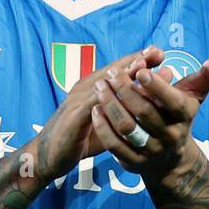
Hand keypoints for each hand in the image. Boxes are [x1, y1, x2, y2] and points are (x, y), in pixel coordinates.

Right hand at [29, 46, 167, 182]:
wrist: (48, 156)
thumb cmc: (81, 138)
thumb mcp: (108, 122)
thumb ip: (127, 110)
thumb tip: (154, 100)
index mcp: (95, 89)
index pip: (119, 70)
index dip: (138, 60)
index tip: (160, 53)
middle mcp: (86, 90)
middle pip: (113, 71)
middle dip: (135, 60)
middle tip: (156, 52)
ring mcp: (78, 101)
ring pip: (103, 84)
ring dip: (123, 73)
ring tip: (142, 65)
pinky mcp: (74, 117)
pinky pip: (91, 105)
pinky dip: (105, 96)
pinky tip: (120, 91)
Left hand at [90, 51, 208, 182]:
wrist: (170, 160)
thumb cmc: (177, 117)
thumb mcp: (193, 97)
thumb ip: (207, 75)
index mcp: (183, 117)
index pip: (172, 101)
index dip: (156, 86)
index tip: (139, 69)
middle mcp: (169, 136)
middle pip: (144, 113)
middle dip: (125, 91)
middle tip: (110, 73)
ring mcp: (150, 151)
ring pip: (127, 128)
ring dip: (110, 106)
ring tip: (100, 86)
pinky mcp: (133, 163)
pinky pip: (114, 145)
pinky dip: (103, 127)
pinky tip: (95, 109)